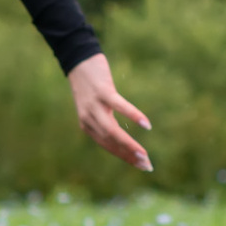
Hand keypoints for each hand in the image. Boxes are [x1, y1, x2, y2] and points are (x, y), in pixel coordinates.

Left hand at [70, 52, 152, 172]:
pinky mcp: (102, 91)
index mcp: (88, 125)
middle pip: (110, 143)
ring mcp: (94, 105)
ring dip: (129, 144)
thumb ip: (104, 120)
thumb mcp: (95, 106)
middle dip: (130, 156)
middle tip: (147, 166)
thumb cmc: (90, 84)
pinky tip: (146, 124)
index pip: (108, 147)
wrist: (78, 59)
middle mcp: (89, 119)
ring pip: (112, 131)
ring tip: (144, 154)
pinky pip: (119, 106)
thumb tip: (119, 137)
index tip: (141, 166)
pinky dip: (133, 116)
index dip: (125, 157)